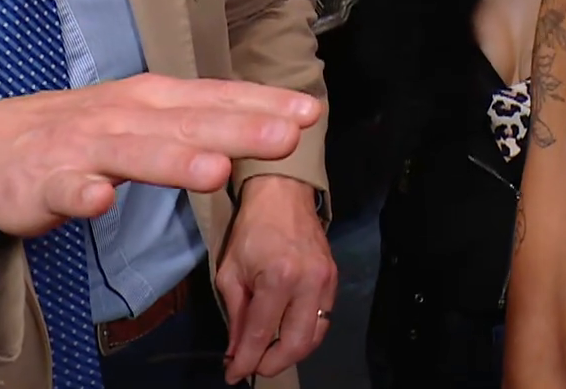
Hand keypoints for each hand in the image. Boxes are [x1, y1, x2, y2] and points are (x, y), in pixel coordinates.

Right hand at [0, 74, 321, 264]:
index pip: (215, 98)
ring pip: (133, 155)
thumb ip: (200, 121)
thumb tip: (272, 120)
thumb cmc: (79, 133)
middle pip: (187, 123)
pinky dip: (82, 195)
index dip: (262, 105)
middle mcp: (122, 117)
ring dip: (173, 161)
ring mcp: (81, 150)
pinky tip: (101, 202)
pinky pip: (64, 191)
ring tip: (214, 171)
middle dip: (238, 128)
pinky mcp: (42, 184)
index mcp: (151, 100)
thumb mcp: (143, 117)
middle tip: (287, 135)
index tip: (310, 112)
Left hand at [216, 174, 336, 382]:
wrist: (283, 194)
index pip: (261, 333)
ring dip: (290, 354)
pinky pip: (323, 319)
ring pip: (314, 337)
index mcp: (277, 278)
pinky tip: (286, 336)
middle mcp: (307, 283)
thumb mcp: (231, 270)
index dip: (246, 361)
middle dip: (272, 364)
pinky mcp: (334, 280)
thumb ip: (236, 313)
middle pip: (295, 344)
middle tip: (254, 369)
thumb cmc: (252, 228)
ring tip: (269, 356)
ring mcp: (326, 282)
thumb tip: (236, 350)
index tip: (233, 375)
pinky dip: (304, 334)